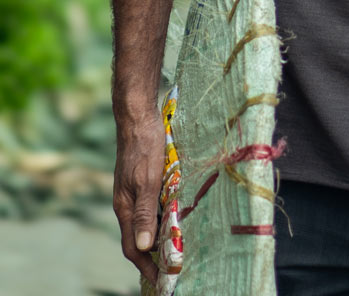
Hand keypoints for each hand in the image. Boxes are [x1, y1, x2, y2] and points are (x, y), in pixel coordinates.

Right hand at [113, 109, 164, 285]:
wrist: (138, 117)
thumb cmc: (144, 146)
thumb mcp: (148, 180)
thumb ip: (145, 212)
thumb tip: (143, 247)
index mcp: (125, 207)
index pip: (133, 246)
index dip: (146, 266)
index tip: (160, 280)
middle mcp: (127, 202)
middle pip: (138, 237)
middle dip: (152, 256)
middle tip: (171, 268)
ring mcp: (132, 191)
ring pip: (145, 221)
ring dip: (158, 236)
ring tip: (175, 248)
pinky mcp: (141, 180)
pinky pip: (150, 206)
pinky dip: (160, 217)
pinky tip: (173, 216)